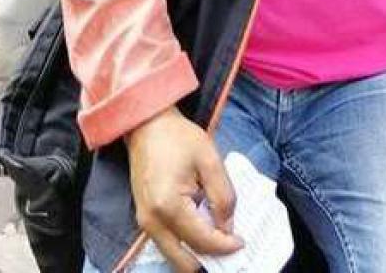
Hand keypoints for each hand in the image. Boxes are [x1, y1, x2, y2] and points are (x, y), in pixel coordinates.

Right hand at [126, 107, 242, 271]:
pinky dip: (186, 244)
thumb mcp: (210, 160)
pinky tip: (203, 228)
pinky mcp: (144, 218)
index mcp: (168, 207)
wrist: (147, 125)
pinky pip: (167, 242)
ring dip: (197, 253)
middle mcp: (152, 222)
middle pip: (183, 261)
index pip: (201, 241)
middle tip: (229, 248)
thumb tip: (227, 227)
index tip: (241, 242)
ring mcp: (144, 223)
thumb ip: (223, 196)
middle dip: (209, 259)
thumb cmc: (178, 137)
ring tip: (218, 239)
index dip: (224, 246)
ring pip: (173, 255)